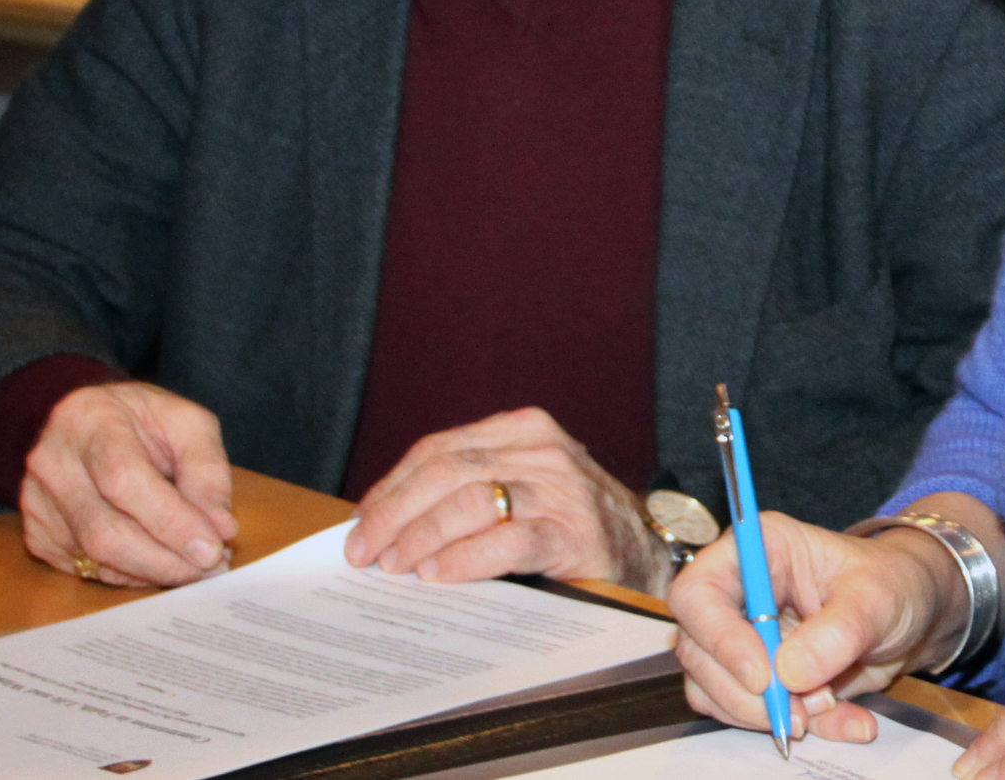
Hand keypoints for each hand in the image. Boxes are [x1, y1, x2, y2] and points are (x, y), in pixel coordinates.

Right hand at [19, 382, 237, 587]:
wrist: (88, 424)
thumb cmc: (144, 422)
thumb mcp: (188, 424)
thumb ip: (207, 470)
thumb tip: (221, 528)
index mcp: (88, 421)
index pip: (123, 479)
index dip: (169, 520)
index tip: (212, 548)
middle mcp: (51, 463)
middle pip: (104, 530)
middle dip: (165, 559)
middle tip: (213, 568)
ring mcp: (37, 503)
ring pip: (95, 557)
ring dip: (155, 571)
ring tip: (198, 568)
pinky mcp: (37, 535)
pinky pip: (88, 570)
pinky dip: (133, 575)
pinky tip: (163, 565)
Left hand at [345, 408, 667, 591]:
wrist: (644, 553)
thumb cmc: (570, 525)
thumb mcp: (522, 488)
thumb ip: (467, 491)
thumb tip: (384, 524)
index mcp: (523, 430)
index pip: (439, 450)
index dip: (391, 488)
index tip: (360, 523)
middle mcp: (542, 450)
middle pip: (446, 471)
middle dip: (394, 513)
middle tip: (364, 552)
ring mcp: (561, 489)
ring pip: (471, 499)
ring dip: (422, 536)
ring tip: (397, 566)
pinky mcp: (574, 532)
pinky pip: (508, 540)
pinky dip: (465, 558)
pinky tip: (440, 575)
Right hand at [671, 510, 967, 745]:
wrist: (915, 614)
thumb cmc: (895, 583)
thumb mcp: (879, 597)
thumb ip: (839, 630)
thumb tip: (790, 672)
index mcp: (759, 550)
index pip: (699, 593)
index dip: (718, 638)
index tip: (762, 676)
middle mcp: (739, 593)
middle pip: (697, 651)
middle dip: (745, 693)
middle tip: (799, 708)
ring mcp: (743, 638)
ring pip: (712, 690)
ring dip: (766, 713)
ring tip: (827, 705)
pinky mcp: (757, 676)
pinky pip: (748, 714)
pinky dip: (791, 726)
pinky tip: (842, 718)